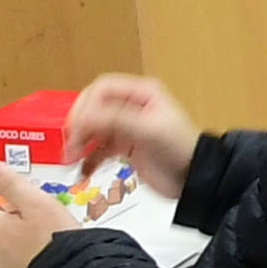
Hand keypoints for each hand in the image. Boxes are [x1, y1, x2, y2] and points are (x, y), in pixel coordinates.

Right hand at [63, 72, 199, 197]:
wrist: (193, 179)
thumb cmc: (181, 149)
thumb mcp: (149, 131)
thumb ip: (117, 120)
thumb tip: (85, 116)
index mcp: (142, 93)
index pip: (103, 88)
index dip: (87, 104)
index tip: (78, 126)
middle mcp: (132, 106)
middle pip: (94, 107)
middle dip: (80, 124)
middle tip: (72, 144)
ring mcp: (127, 126)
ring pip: (93, 127)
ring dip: (81, 142)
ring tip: (73, 158)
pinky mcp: (124, 146)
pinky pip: (99, 148)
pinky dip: (89, 158)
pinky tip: (84, 169)